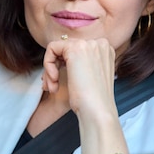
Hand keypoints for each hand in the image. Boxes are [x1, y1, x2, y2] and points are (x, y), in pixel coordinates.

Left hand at [41, 36, 128, 153]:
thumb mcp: (89, 76)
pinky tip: (53, 81)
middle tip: (51, 85)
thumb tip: (59, 57)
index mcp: (106, 50)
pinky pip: (52, 48)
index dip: (64, 65)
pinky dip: (47, 64)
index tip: (59, 81)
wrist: (97, 110)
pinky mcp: (75, 49)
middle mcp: (99, 43)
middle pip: (66, 49)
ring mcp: (88, 44)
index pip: (76, 49)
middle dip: (55, 67)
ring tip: (51, 87)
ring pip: (58, 49)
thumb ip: (81, 62)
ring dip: (50, 70)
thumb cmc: (93, 100)